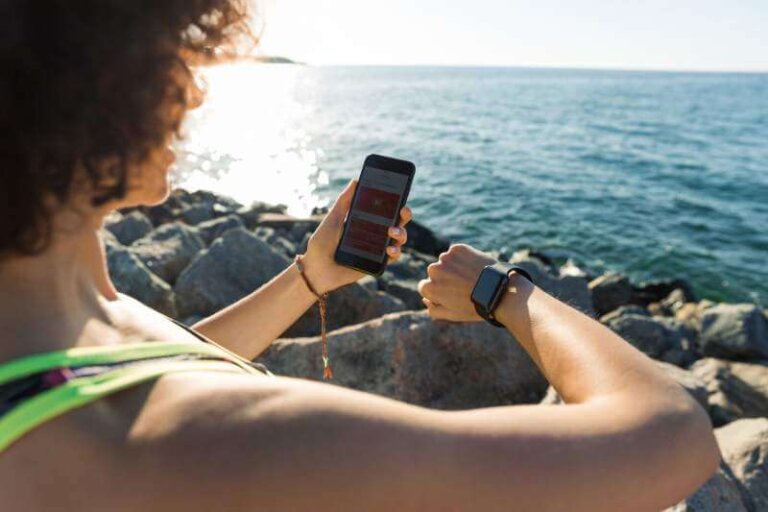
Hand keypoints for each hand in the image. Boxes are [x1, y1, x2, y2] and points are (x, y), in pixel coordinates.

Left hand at [302, 179, 412, 293]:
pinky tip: (390, 249)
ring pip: (399, 238)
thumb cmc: (321, 243)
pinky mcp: (377, 263)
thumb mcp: (333, 218)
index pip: (385, 208)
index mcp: (366, 220)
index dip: (395, 201)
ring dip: (401, 232)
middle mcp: (375, 233)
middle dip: (404, 214)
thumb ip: (344, 201)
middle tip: (403, 210)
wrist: (316, 268)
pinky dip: (395, 251)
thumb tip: (356, 180)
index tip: (400, 192)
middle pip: (397, 221)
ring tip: (392, 231)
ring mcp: (378, 248)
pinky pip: (393, 257)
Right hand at [418, 244, 495, 321]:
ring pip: (445, 262)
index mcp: (430, 287)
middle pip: (434, 273)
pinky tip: (473, 267)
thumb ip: (434, 309)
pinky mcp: (458, 248)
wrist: (498, 290)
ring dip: (453, 267)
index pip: (425, 287)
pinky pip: (455, 253)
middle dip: (444, 278)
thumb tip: (426, 299)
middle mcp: (434, 270)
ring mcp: (446, 258)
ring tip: (470, 277)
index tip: (451, 294)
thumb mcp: (452, 315)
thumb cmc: (475, 306)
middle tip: (462, 285)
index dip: (438, 291)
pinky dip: (462, 258)